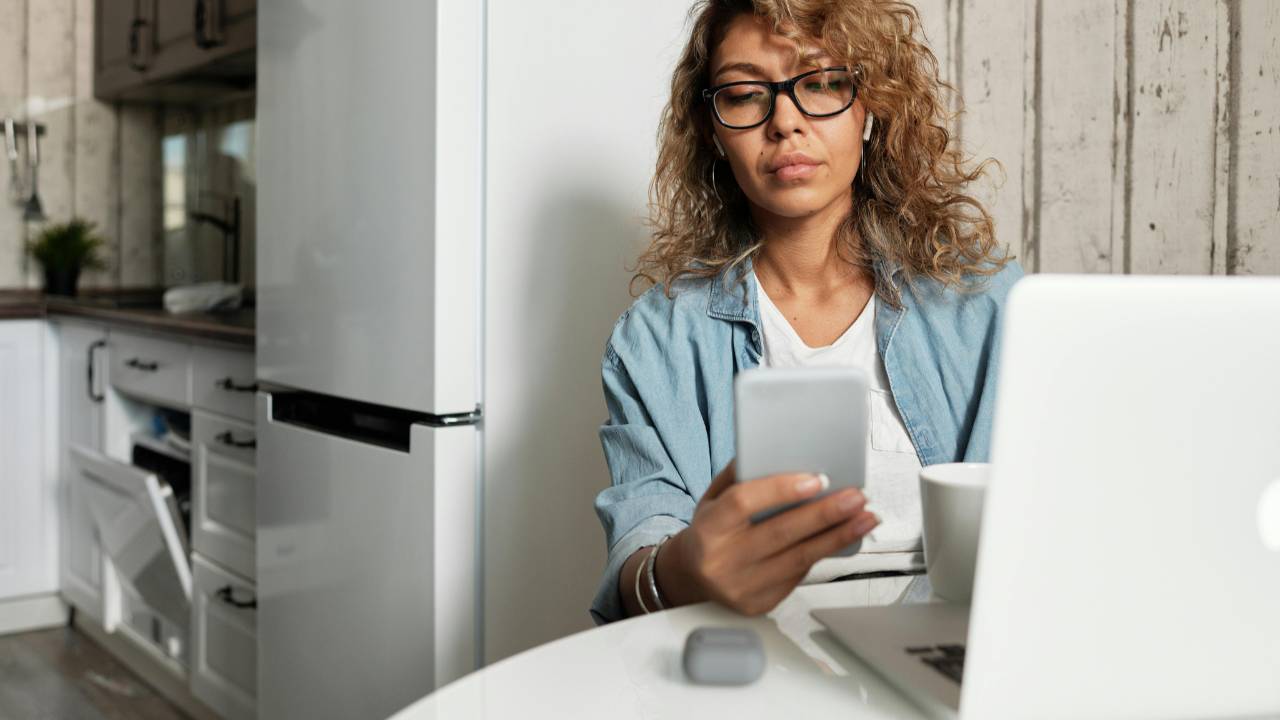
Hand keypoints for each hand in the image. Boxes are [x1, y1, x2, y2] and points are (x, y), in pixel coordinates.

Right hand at [658, 459, 878, 615]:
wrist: (691, 577)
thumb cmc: (710, 531)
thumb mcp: (713, 499)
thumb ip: (740, 476)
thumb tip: (779, 453)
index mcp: (708, 528)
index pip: (744, 503)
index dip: (781, 490)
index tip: (816, 479)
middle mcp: (723, 561)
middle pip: (781, 533)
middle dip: (825, 514)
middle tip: (856, 497)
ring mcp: (742, 587)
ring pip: (799, 559)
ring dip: (837, 536)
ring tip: (864, 518)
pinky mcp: (759, 604)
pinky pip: (798, 576)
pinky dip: (823, 554)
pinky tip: (843, 537)